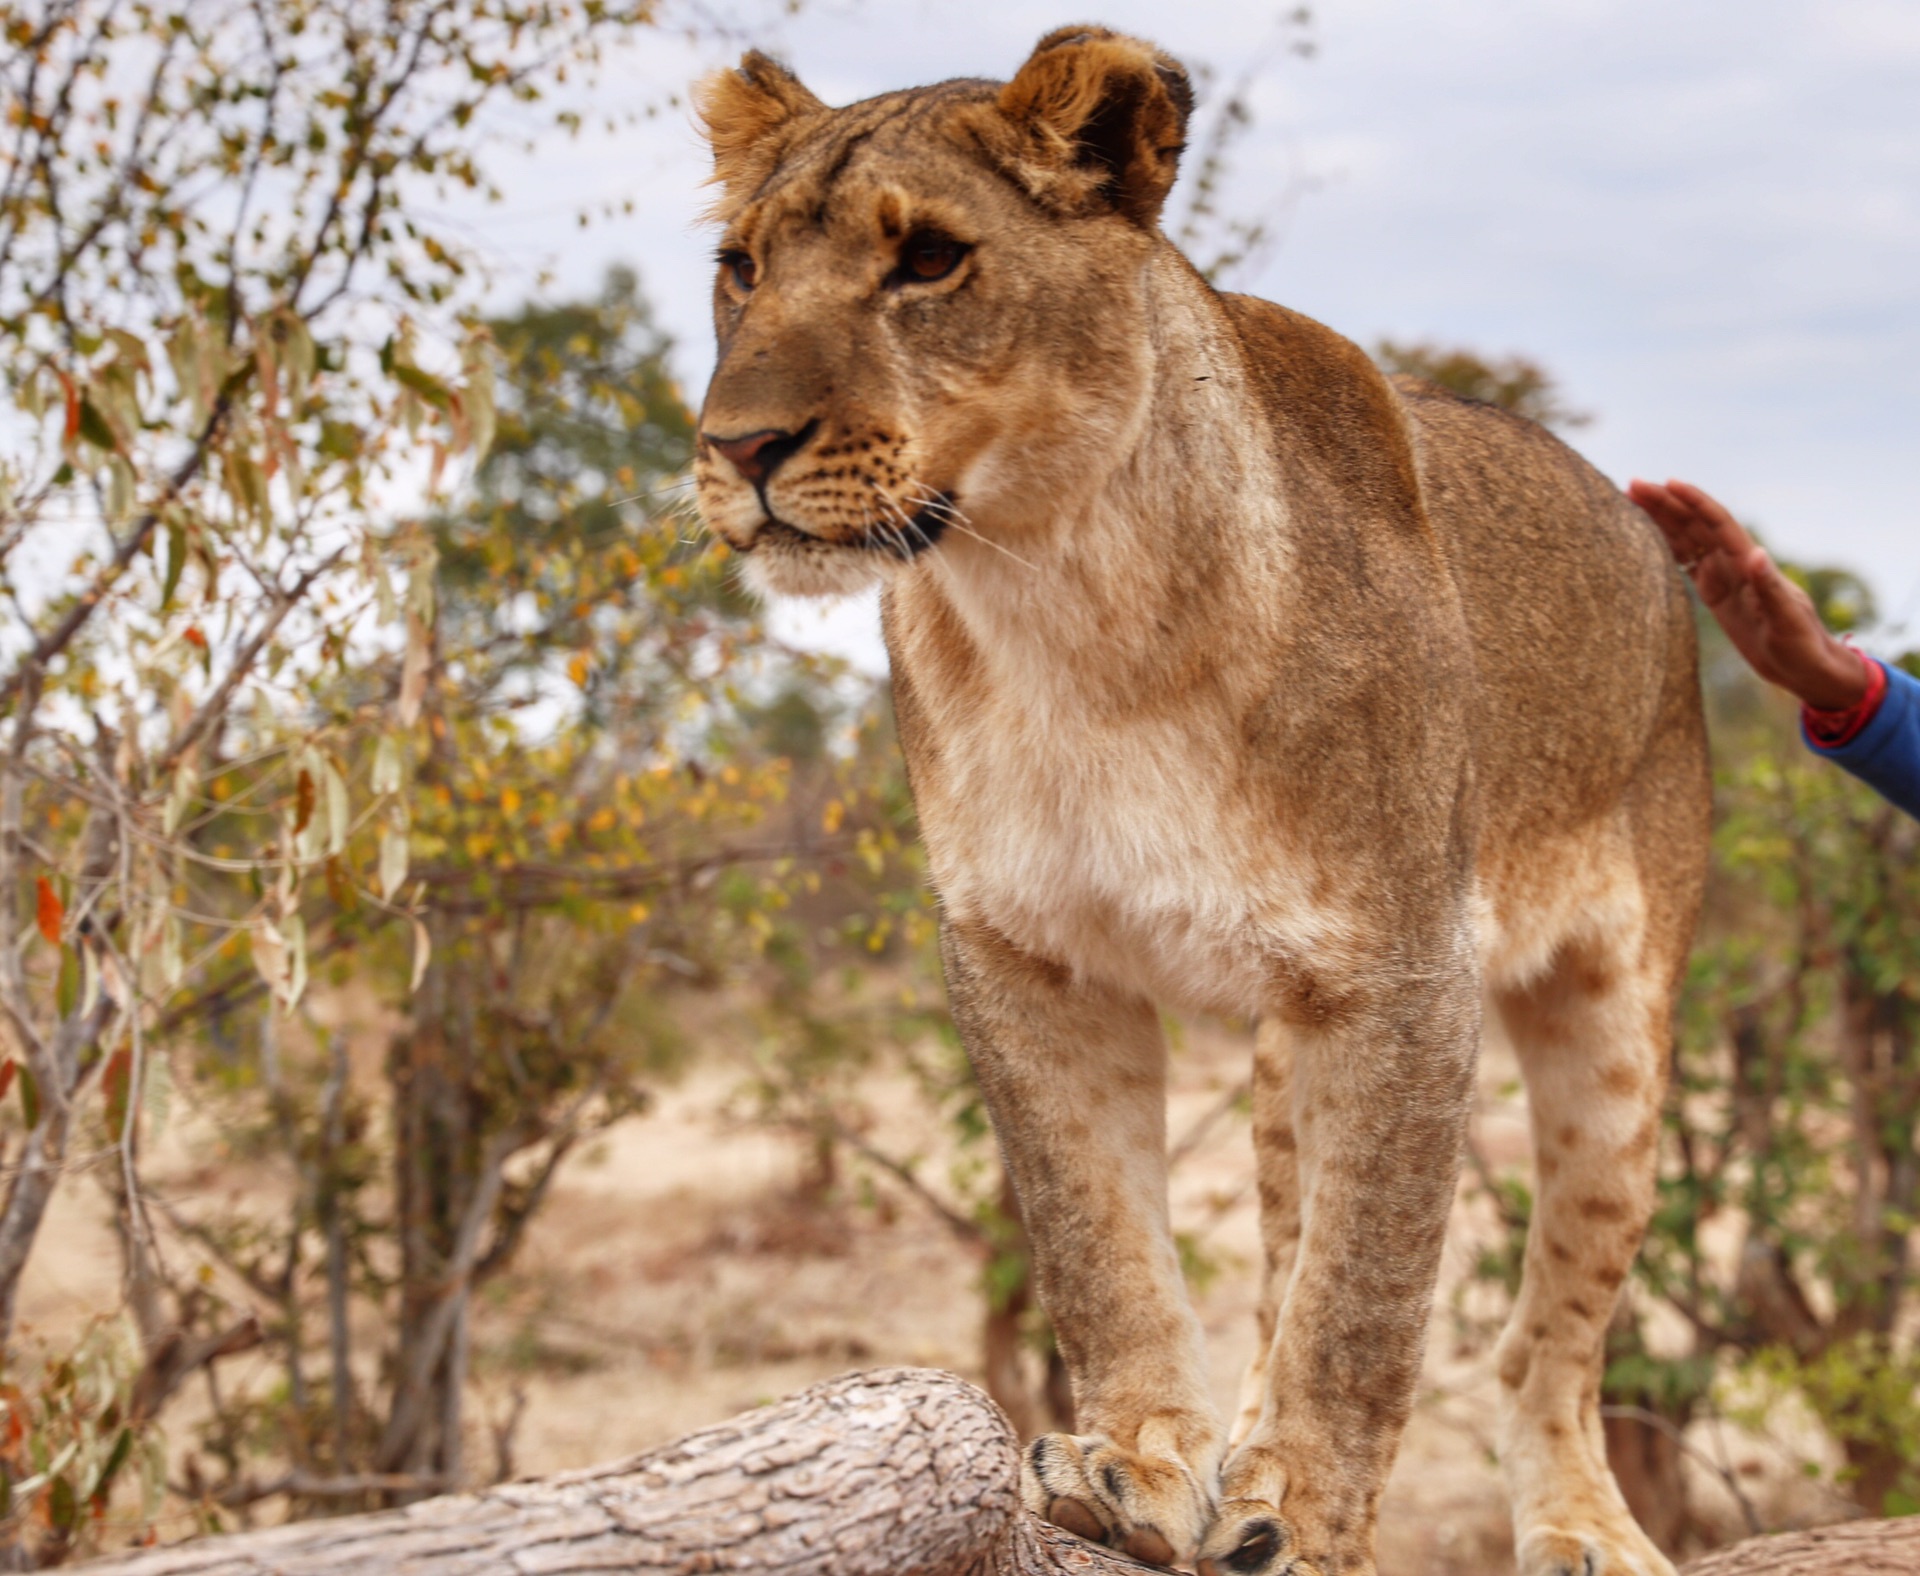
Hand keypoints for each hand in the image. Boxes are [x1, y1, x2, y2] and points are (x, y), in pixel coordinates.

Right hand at [1625, 478, 1868, 710]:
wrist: (1805, 666)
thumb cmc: (1801, 644)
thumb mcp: (1787, 618)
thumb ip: (1770, 586)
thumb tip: (1755, 553)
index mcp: (1748, 563)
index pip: (1716, 523)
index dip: (1692, 501)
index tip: (1666, 483)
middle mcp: (1734, 563)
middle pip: (1695, 524)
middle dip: (1665, 503)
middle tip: (1632, 486)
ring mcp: (1724, 576)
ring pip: (1687, 538)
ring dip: (1661, 519)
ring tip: (1631, 503)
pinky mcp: (1716, 593)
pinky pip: (1686, 562)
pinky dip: (1665, 547)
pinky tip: (1646, 539)